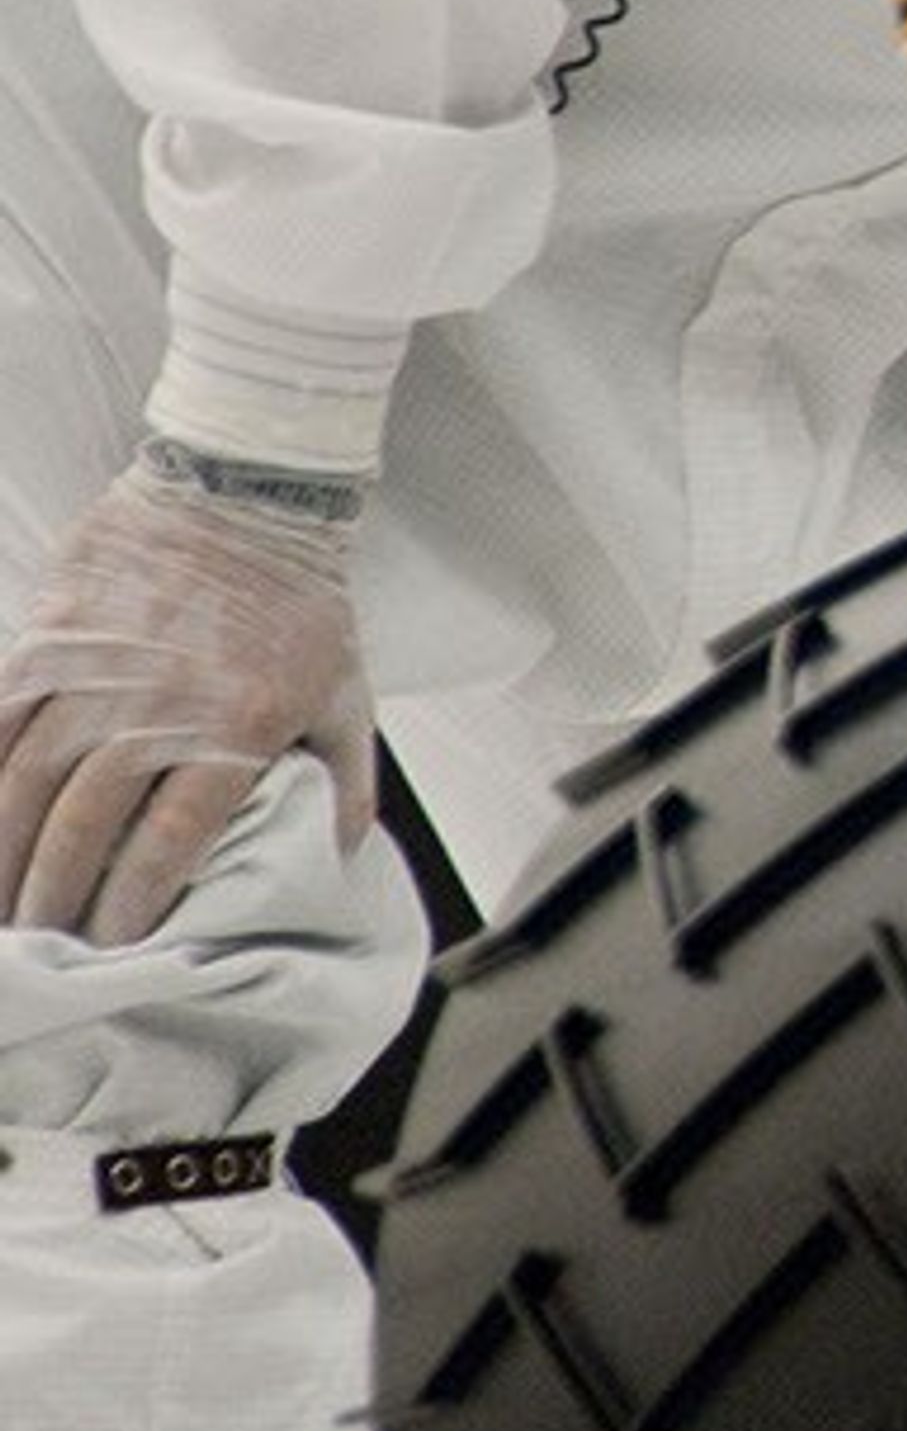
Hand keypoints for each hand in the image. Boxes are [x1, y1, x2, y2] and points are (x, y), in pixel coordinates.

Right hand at [0, 445, 373, 944]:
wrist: (249, 490)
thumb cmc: (303, 598)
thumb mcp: (347, 691)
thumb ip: (347, 779)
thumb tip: (340, 853)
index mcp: (237, 727)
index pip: (171, 839)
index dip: (134, 899)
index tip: (114, 940)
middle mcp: (158, 706)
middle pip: (87, 822)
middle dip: (55, 892)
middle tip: (40, 938)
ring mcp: (95, 670)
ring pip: (29, 779)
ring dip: (5, 847)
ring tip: (1, 901)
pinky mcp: (50, 636)